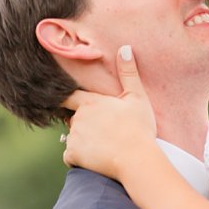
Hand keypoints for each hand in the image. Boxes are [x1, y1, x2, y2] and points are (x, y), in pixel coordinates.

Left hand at [63, 45, 157, 179]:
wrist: (137, 159)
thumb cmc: (139, 128)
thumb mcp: (138, 98)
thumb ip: (129, 73)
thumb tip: (125, 48)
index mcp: (91, 103)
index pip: (69, 97)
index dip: (70, 100)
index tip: (72, 103)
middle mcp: (78, 118)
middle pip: (74, 119)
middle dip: (85, 123)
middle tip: (106, 131)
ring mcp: (73, 137)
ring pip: (74, 137)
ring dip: (83, 140)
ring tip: (105, 146)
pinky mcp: (73, 155)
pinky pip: (71, 156)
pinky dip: (80, 157)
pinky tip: (97, 158)